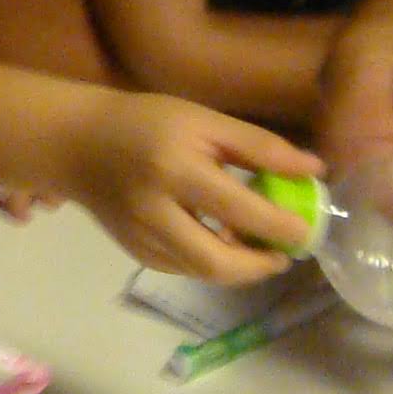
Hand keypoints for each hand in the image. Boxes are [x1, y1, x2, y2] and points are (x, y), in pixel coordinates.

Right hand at [52, 93, 315, 282]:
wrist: (78, 144)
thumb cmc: (148, 122)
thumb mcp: (204, 120)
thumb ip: (258, 147)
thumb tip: (314, 170)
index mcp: (175, 170)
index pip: (238, 209)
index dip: (279, 225)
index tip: (308, 228)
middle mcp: (154, 212)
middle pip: (216, 261)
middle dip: (259, 266)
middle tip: (286, 255)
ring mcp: (141, 239)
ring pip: (201, 272)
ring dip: (239, 268)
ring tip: (261, 249)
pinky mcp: (135, 253)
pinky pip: (183, 269)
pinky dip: (211, 263)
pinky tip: (224, 245)